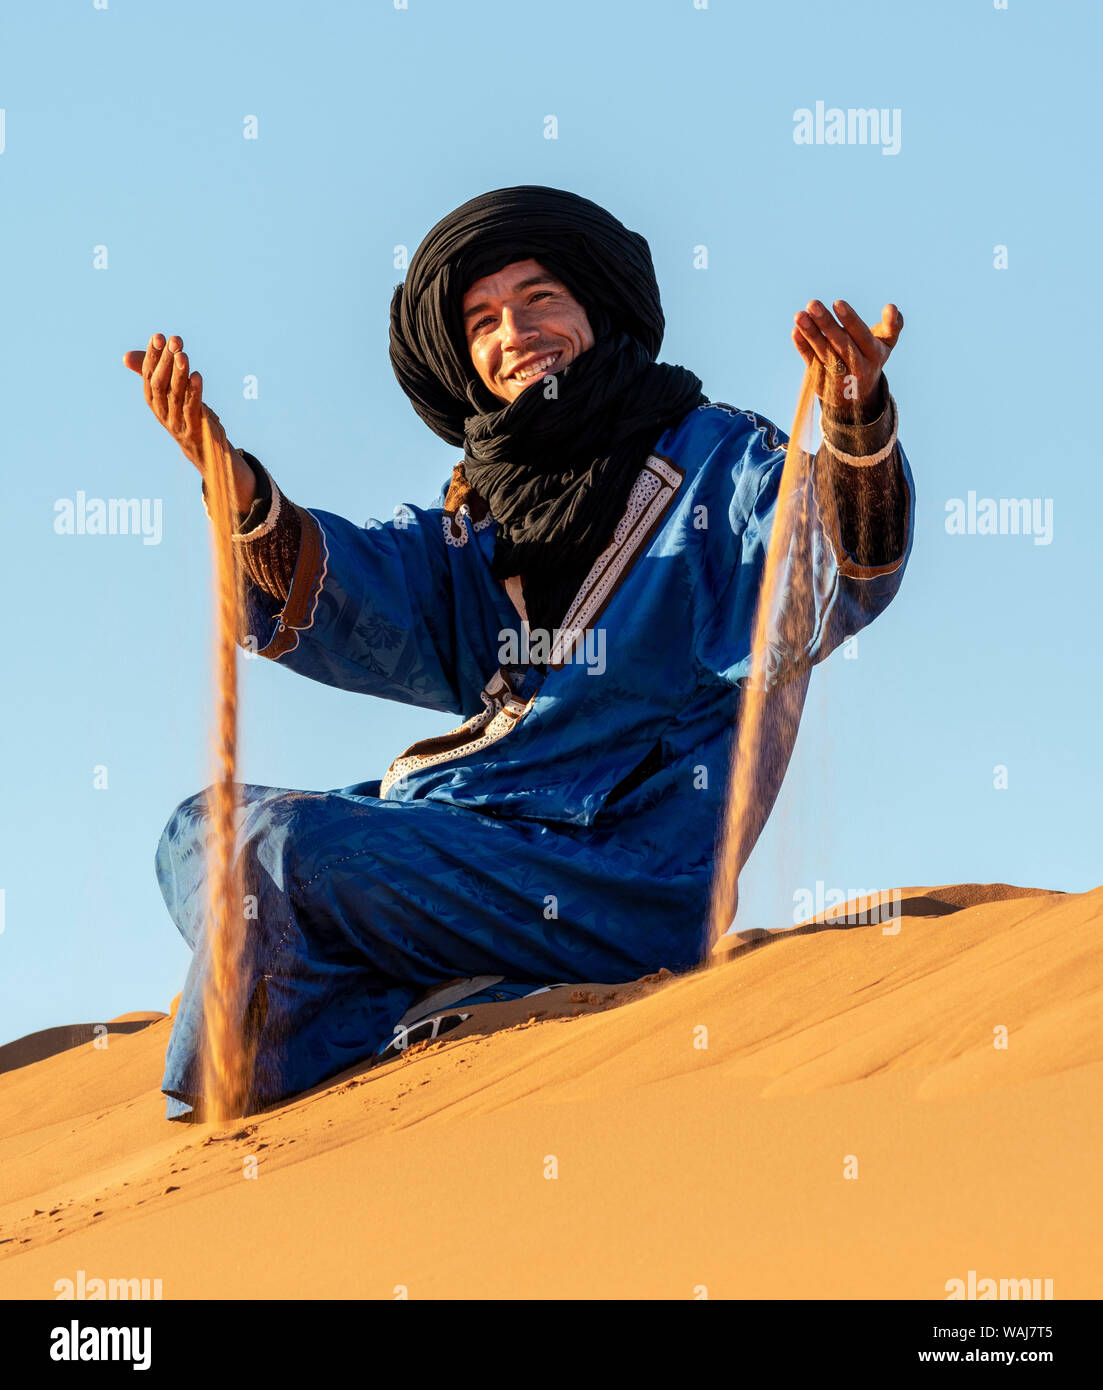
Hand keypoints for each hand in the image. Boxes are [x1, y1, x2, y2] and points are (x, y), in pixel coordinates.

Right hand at [123, 333, 255, 510]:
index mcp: (152, 399)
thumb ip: (151, 373)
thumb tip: (126, 357)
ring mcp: (175, 421)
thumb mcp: (168, 392)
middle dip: (166, 361)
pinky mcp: (192, 429)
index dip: (152, 355)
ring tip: (183, 354)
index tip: (158, 336)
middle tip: (175, 341)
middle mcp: (160, 410)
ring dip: (178, 373)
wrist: (201, 447)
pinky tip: (197, 376)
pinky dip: (194, 392)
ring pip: (175, 395)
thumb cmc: (183, 412)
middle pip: (159, 383)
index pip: (148, 374)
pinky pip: (191, 409)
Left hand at [792, 300, 902, 411]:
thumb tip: (892, 308)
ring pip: (824, 354)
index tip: (837, 302)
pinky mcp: (822, 382)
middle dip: (826, 323)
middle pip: (841, 344)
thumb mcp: (886, 343)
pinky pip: (811, 363)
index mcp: (875, 354)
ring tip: (799, 316)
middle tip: (813, 304)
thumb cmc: (871, 356)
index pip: (862, 335)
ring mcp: (839, 377)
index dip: (850, 320)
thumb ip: (892, 325)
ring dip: (811, 334)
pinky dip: (803, 348)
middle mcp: (858, 367)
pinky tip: (795, 331)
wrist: (858, 396)